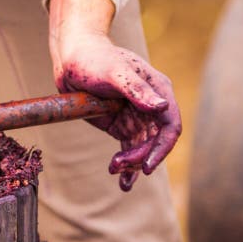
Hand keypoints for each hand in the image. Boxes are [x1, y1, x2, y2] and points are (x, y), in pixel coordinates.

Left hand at [48, 0, 181, 190]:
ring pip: (141, 148)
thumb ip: (137, 89)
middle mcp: (151, 105)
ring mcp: (135, 116)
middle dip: (139, 157)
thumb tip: (161, 107)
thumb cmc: (94, 59)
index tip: (146, 166)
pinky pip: (128, 149)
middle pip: (155, 141)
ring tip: (115, 172)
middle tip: (116, 166)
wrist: (71, 59)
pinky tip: (122, 182)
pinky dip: (126, 165)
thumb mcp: (115, 72)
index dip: (162, 148)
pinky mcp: (120, 124)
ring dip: (131, 164)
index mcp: (158, 90)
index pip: (170, 125)